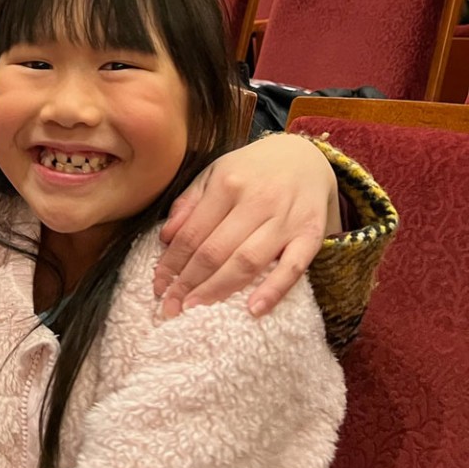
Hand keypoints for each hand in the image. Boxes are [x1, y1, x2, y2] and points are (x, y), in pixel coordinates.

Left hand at [154, 134, 339, 318]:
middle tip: (170, 306)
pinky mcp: (310, 235)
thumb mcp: (215, 172)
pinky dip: (273, 290)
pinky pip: (293, 268)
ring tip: (195, 309)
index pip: (192, 233)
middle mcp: (257, 200)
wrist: (305, 157)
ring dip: (218, 290)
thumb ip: (189, 202)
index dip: (171, 263)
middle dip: (188, 282)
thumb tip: (166, 237)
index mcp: (228, 183)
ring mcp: (285, 219)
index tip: (158, 285)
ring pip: (247, 262)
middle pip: (215, 251)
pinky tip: (253, 309)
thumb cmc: (253, 170)